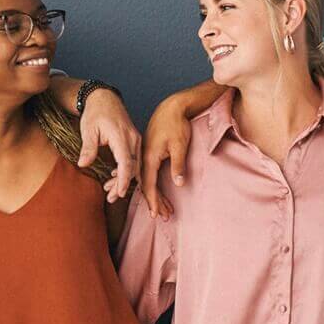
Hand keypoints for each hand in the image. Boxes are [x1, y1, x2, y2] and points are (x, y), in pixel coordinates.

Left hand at [77, 88, 140, 200]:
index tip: (119, 193)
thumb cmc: (95, 113)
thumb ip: (88, 148)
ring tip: (111, 192)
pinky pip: (134, 159)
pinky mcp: (134, 141)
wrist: (104, 98)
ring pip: (135, 165)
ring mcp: (135, 139)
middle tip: (111, 198)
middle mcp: (133, 138)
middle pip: (133, 167)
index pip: (126, 162)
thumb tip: (82, 165)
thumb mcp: (88, 130)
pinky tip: (115, 177)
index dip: (124, 180)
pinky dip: (127, 171)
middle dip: (123, 184)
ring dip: (125, 179)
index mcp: (121, 136)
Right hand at [141, 94, 199, 216]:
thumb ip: (178, 165)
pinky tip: (155, 190)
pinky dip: (152, 183)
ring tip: (163, 207)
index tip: (156, 214)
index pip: (148, 185)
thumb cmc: (176, 124)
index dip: (153, 201)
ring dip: (154, 194)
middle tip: (164, 216)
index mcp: (149, 157)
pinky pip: (147, 172)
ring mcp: (145, 155)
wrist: (171, 107)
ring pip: (146, 179)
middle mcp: (143, 157)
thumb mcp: (180, 145)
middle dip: (154, 202)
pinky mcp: (148, 152)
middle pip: (145, 185)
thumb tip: (178, 184)